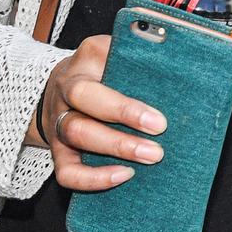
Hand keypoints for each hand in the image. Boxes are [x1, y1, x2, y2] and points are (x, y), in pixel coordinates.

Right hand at [28, 35, 166, 190]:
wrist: (60, 90)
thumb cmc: (102, 70)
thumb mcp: (116, 52)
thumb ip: (139, 54)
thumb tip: (173, 59)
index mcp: (86, 58)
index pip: (100, 59)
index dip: (125, 89)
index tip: (156, 108)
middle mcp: (66, 88)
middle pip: (84, 97)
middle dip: (124, 113)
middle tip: (160, 127)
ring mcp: (58, 120)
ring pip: (77, 133)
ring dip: (116, 146)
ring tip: (152, 155)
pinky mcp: (57, 151)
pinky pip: (66, 171)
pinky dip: (94, 178)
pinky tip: (124, 175)